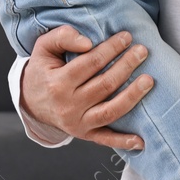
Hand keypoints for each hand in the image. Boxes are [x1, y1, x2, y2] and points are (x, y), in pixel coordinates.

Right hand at [21, 26, 152, 150]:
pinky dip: (124, 142)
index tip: (127, 37)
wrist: (31, 102)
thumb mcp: (43, 48)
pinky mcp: (85, 134)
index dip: (111, 48)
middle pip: (104, 85)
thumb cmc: (42, 71)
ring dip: (132, 96)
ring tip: (149, 81)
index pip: (91, 63)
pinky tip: (141, 140)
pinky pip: (106, 139)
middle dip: (126, 66)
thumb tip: (88, 43)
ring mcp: (78, 123)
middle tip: (142, 51)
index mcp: (57, 83)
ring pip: (110, 111)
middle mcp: (68, 106)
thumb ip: (63, 37)